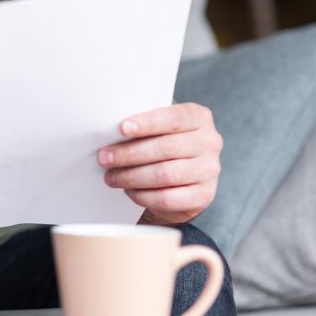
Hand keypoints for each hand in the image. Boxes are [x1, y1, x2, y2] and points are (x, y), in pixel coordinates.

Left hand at [98, 102, 221, 224]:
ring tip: (111, 177)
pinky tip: (129, 190)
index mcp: (199, 117)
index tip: (122, 128)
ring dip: (131, 176)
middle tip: (105, 158)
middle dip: (129, 154)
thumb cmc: (163, 144)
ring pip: (165, 174)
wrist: (182, 179)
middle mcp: (210, 142)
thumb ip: (143, 125)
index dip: (147, 123)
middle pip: (166, 148)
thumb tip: (109, 132)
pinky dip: (143, 195)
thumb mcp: (158, 128)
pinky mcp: (204, 195)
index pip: (174, 118)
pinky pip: (168, 198)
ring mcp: (210, 170)